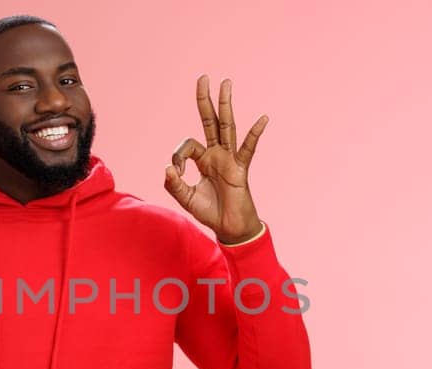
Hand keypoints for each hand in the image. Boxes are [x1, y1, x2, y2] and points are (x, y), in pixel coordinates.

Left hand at [164, 75, 267, 244]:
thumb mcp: (186, 198)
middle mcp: (217, 154)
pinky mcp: (240, 169)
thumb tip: (168, 168)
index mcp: (203, 159)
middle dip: (205, 100)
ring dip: (225, 104)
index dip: (177, 156)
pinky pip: (248, 149)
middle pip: (210, 121)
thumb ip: (174, 184)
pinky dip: (255, 134)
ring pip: (227, 126)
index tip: (176, 173)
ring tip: (226, 83)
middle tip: (203, 77)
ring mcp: (230, 159)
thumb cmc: (210, 212)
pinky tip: (263, 118)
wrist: (230, 229)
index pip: (187, 145)